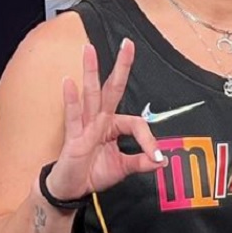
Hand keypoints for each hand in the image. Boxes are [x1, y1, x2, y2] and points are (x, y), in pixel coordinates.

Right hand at [44, 40, 165, 200]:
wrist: (70, 189)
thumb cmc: (93, 173)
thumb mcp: (122, 168)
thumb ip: (141, 163)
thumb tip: (162, 161)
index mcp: (114, 126)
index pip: (137, 123)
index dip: (149, 140)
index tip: (157, 156)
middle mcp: (100, 120)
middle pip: (112, 89)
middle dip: (120, 67)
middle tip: (127, 44)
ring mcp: (85, 126)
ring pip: (91, 95)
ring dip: (91, 72)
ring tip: (89, 50)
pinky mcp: (72, 138)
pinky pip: (72, 116)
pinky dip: (71, 100)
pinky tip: (69, 82)